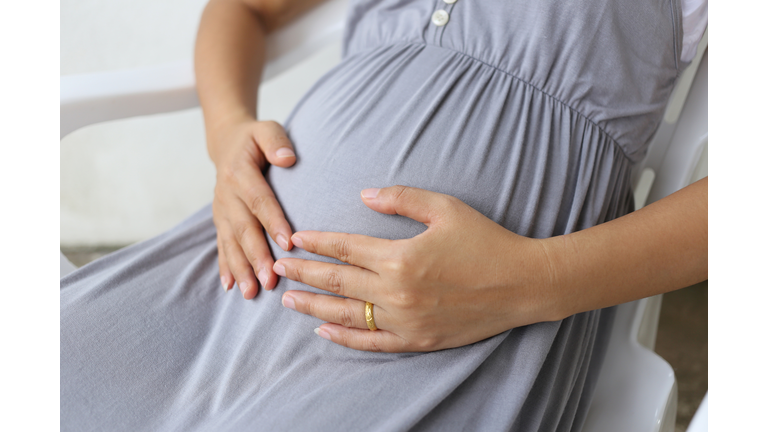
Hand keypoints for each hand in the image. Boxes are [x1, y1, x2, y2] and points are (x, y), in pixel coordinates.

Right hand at [210, 119, 295, 298]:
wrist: (227, 143)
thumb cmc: (254, 139)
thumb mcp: (267, 129)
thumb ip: (276, 141)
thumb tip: (288, 158)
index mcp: (240, 173)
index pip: (260, 201)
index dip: (273, 221)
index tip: (288, 243)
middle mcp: (227, 195)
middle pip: (244, 229)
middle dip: (256, 256)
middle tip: (270, 280)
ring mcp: (221, 211)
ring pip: (231, 243)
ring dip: (241, 268)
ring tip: (252, 292)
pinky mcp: (220, 221)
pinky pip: (221, 246)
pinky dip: (226, 267)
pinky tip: (231, 286)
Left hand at [273, 186, 559, 351]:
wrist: (522, 284)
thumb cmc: (486, 241)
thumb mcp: (445, 208)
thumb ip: (401, 199)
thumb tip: (363, 194)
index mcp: (400, 257)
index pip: (345, 248)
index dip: (317, 242)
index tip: (294, 238)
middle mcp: (396, 292)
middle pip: (337, 281)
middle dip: (304, 273)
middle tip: (277, 267)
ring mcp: (405, 321)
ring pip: (347, 315)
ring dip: (314, 306)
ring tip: (287, 299)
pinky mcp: (417, 340)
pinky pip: (372, 343)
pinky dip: (345, 338)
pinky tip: (324, 330)